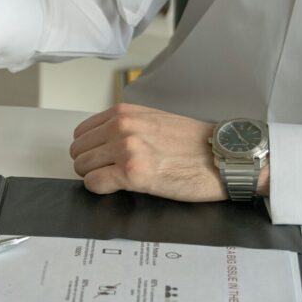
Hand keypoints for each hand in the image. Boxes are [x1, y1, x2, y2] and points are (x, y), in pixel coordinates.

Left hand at [69, 103, 229, 201]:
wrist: (223, 156)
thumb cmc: (194, 143)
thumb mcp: (153, 121)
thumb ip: (125, 126)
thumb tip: (101, 143)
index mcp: (124, 113)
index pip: (82, 132)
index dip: (90, 149)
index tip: (102, 158)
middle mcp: (122, 126)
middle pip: (79, 151)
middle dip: (90, 164)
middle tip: (110, 172)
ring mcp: (126, 149)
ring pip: (83, 167)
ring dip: (95, 176)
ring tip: (118, 179)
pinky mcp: (133, 173)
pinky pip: (94, 183)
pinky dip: (101, 188)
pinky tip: (118, 187)